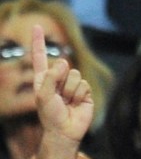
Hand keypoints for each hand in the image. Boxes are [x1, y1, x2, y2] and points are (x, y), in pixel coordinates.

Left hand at [33, 26, 93, 142]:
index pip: (41, 56)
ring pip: (75, 74)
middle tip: (58, 97)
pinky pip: (84, 84)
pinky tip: (76, 104)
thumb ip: (51, 77)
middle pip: (63, 65)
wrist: (65, 132)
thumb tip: (65, 62)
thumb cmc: (50, 115)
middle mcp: (58, 79)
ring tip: (67, 102)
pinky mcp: (85, 92)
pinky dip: (79, 95)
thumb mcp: (43, 95)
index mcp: (44, 78)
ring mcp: (72, 85)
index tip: (37, 26)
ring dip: (70, 90)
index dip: (38, 41)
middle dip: (60, 80)